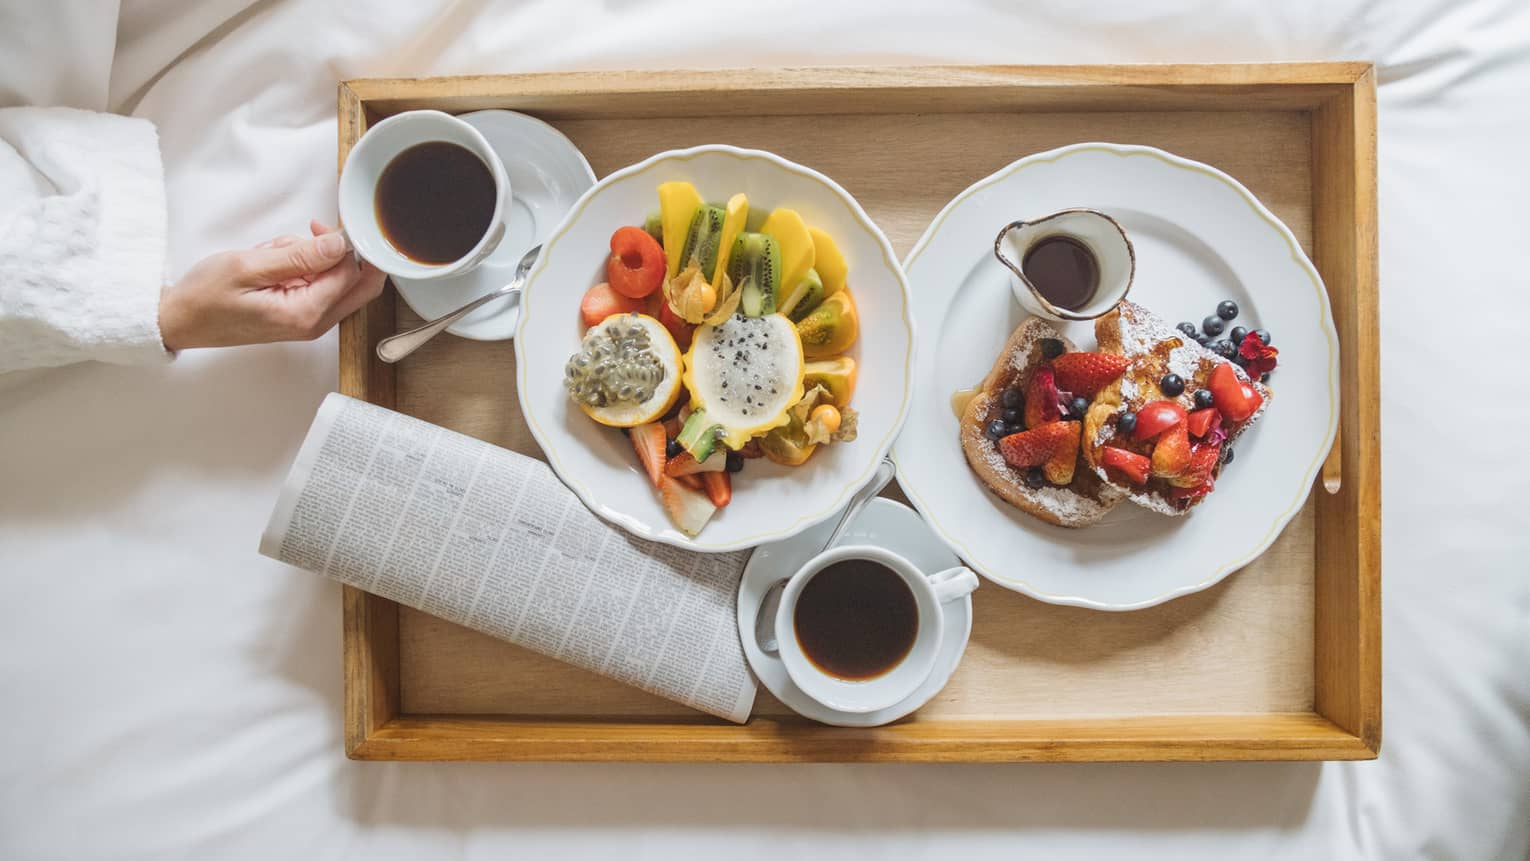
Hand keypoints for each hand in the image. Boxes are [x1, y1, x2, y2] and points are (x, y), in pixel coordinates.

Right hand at [158, 220, 385, 350]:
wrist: (182, 321)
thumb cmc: (205, 298)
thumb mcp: (248, 266)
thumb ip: (298, 257)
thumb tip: (338, 245)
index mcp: (305, 315)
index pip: (350, 274)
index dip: (340, 244)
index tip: (316, 228)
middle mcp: (315, 324)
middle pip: (358, 284)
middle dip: (335, 253)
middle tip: (306, 235)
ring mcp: (310, 323)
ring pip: (337, 281)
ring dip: (311, 260)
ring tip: (272, 255)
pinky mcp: (302, 317)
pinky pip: (318, 286)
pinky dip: (301, 269)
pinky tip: (272, 264)